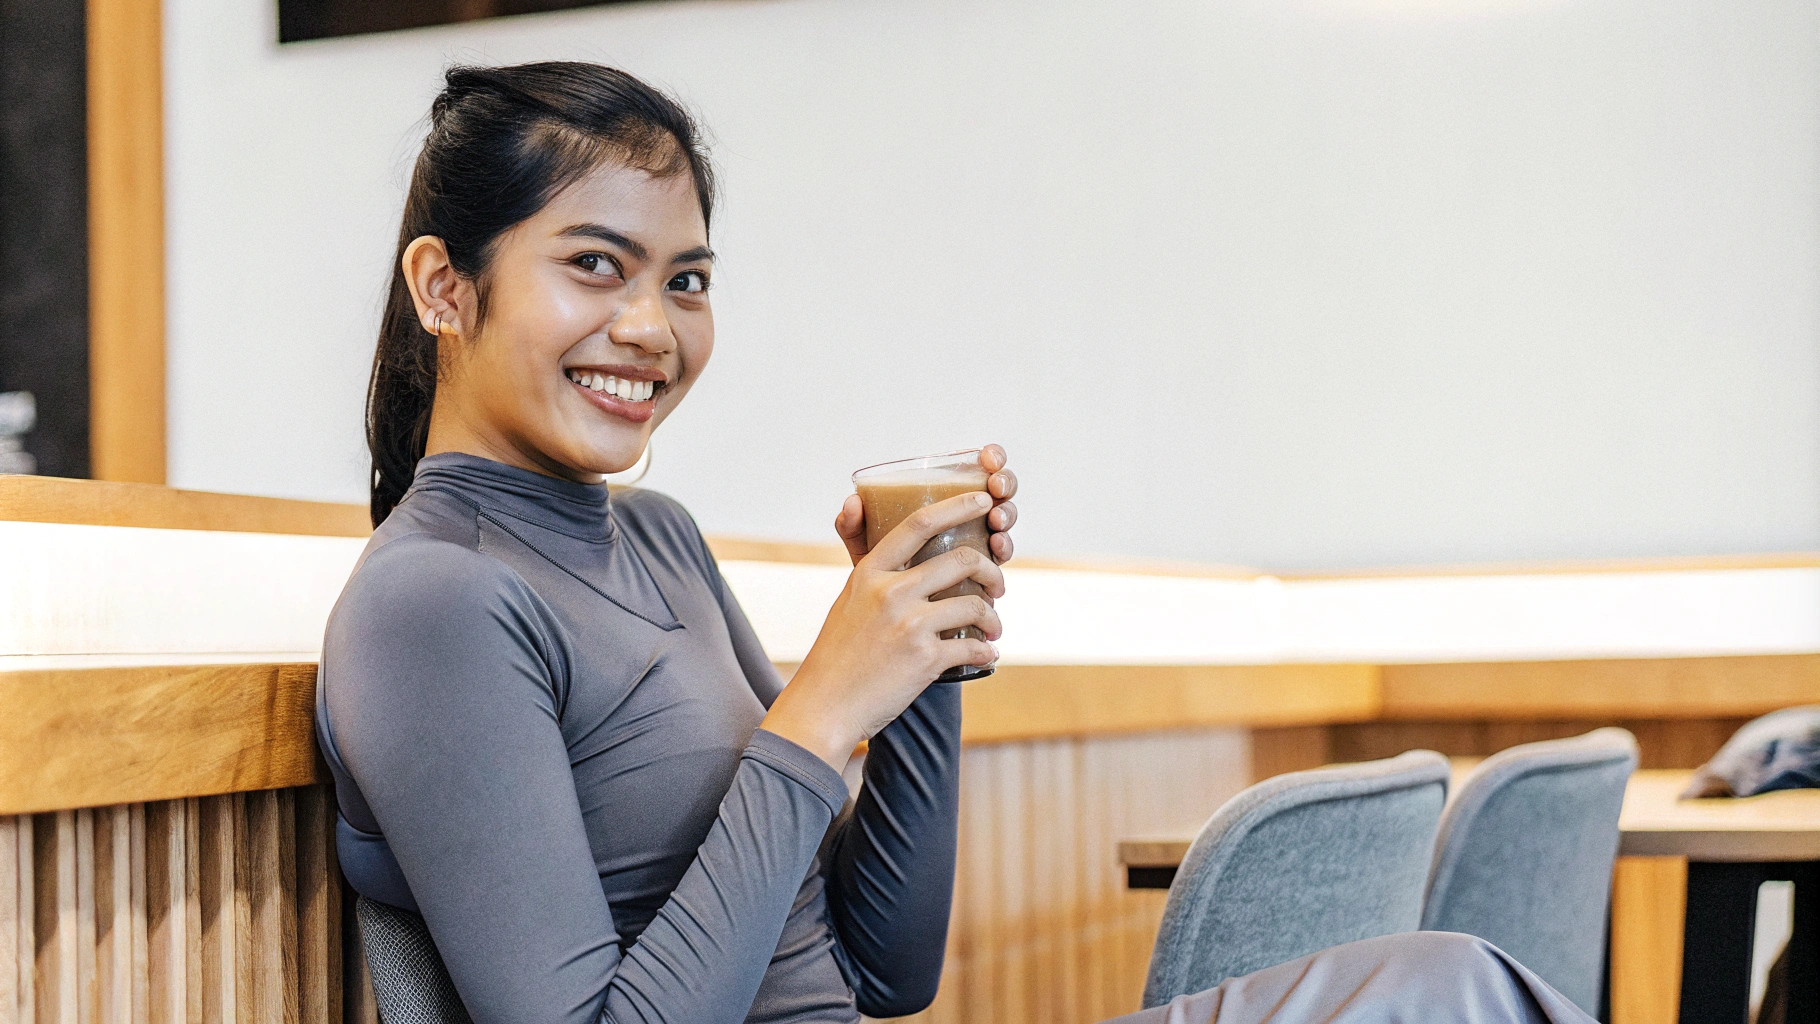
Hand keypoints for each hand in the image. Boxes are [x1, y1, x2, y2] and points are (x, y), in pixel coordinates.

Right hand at [762, 488, 1006, 768]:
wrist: (826, 706)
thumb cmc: (837, 651)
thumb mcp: (848, 597)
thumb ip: (865, 559)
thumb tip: (856, 501)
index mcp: (870, 573)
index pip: (919, 523)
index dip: (957, 506)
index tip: (982, 499)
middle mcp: (891, 593)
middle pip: (962, 560)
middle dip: (991, 571)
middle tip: (996, 585)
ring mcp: (909, 626)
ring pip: (975, 605)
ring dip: (993, 617)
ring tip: (993, 627)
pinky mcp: (925, 660)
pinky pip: (973, 646)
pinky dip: (985, 651)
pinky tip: (986, 654)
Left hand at [835, 444, 1018, 566]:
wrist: (891, 621)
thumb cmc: (881, 574)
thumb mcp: (867, 548)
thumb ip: (855, 527)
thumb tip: (852, 502)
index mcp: (946, 498)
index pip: (978, 466)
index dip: (991, 457)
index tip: (988, 456)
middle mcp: (968, 515)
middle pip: (1000, 489)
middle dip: (1005, 483)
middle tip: (995, 488)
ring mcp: (980, 540)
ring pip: (1006, 519)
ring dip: (1006, 515)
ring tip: (995, 521)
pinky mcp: (986, 568)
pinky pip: (1003, 554)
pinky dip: (1005, 548)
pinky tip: (996, 549)